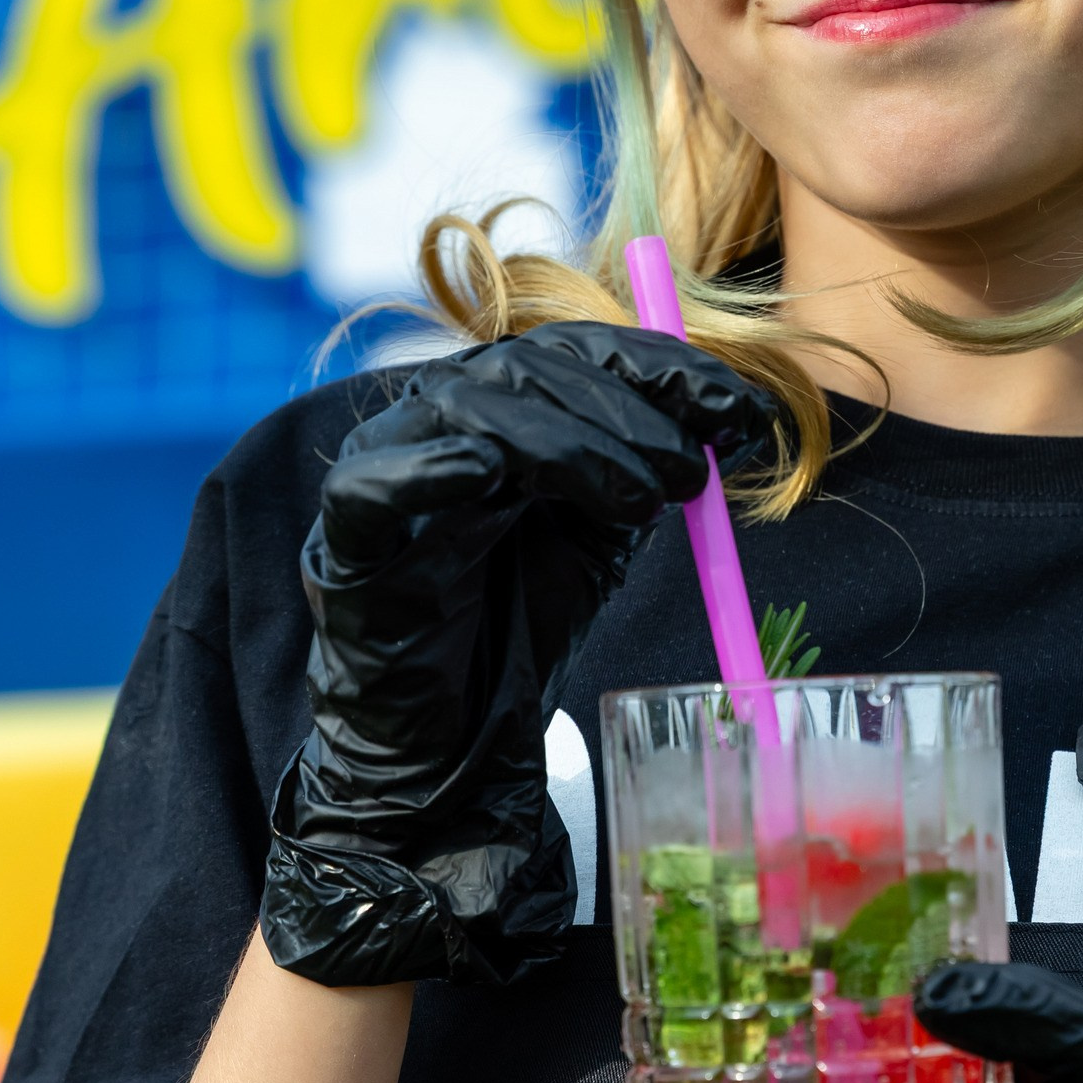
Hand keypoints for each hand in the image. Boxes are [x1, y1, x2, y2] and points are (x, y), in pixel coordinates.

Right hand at [261, 322, 771, 989]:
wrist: (450, 733)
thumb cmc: (518, 621)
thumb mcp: (603, 533)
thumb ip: (647, 469)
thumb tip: (730, 420)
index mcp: (500, 406)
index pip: (577, 349)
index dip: (662, 369)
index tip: (739, 412)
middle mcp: (436, 419)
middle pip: (528, 369)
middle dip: (627, 414)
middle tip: (691, 477)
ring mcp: (383, 469)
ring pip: (469, 411)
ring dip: (570, 445)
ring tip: (639, 501)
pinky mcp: (343, 539)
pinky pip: (372, 486)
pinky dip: (428, 471)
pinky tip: (483, 472)